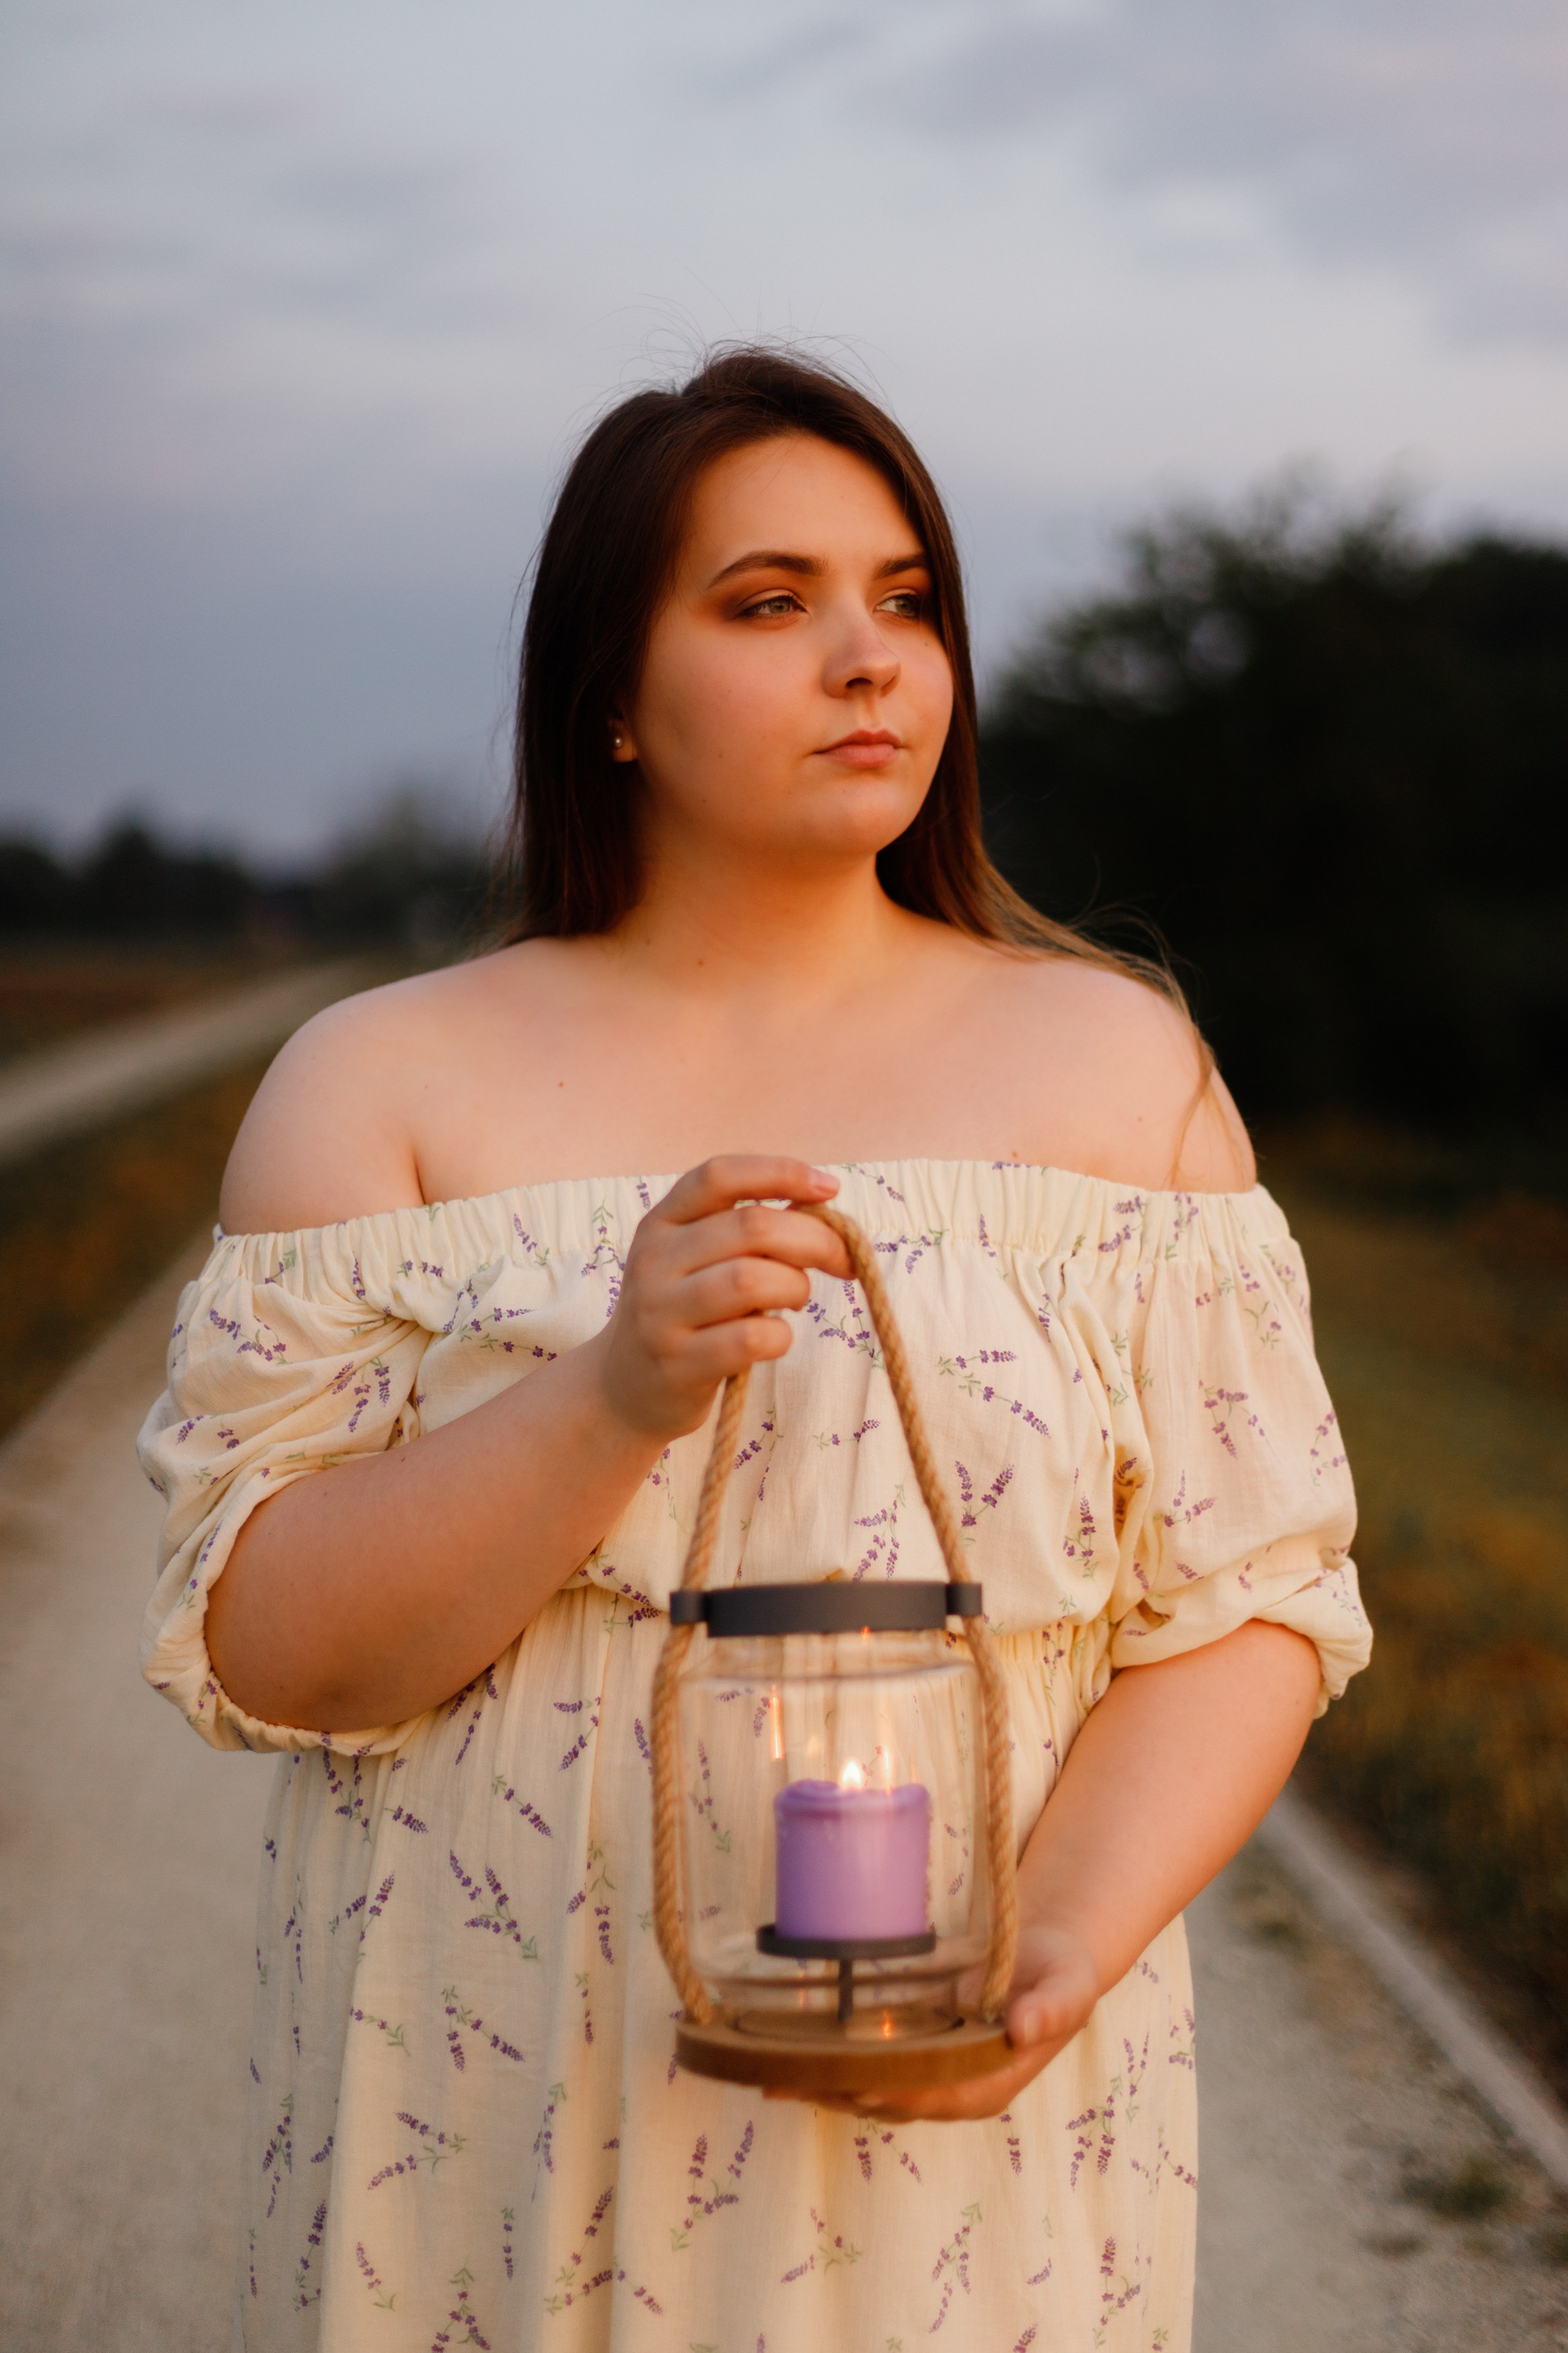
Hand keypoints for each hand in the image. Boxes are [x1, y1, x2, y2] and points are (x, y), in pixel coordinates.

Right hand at [591, 1155, 852, 1444]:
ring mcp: (661, 1314)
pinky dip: (780, 1335)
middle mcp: (655, 1261)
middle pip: (752, 1227)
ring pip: (753, 1280)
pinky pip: (751, 1338)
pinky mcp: (677, 1364)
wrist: (625, 1388)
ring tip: (796, 1300)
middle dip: (815, 1239)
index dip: (779, 1173)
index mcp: (662, 1222)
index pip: (719, 1176)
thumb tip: (822, 1204)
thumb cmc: (685, 1312)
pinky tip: (774, 1338)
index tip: (830, 1187)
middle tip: (842, 1261)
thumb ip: (747, 1231)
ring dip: (796, 1287)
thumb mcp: (698, 1260)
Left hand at [784, 1920, 1100, 2124]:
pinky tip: (794, 2058)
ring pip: (874, 2093)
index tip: (857, 2084)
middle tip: (786, 2081)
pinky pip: (871, 2070)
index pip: (934, 2097)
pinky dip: (833, 2068)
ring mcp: (934, 2077)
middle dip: (841, 2094)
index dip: (895, 2093)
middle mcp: (957, 2090)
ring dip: (826, 2088)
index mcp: (991, 2083)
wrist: (1049, 1957)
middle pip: (892, 2102)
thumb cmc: (1060, 1971)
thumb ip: (1052, 2007)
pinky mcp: (917, 2055)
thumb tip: (1023, 2030)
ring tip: (773, 2076)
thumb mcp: (1068, 1984)